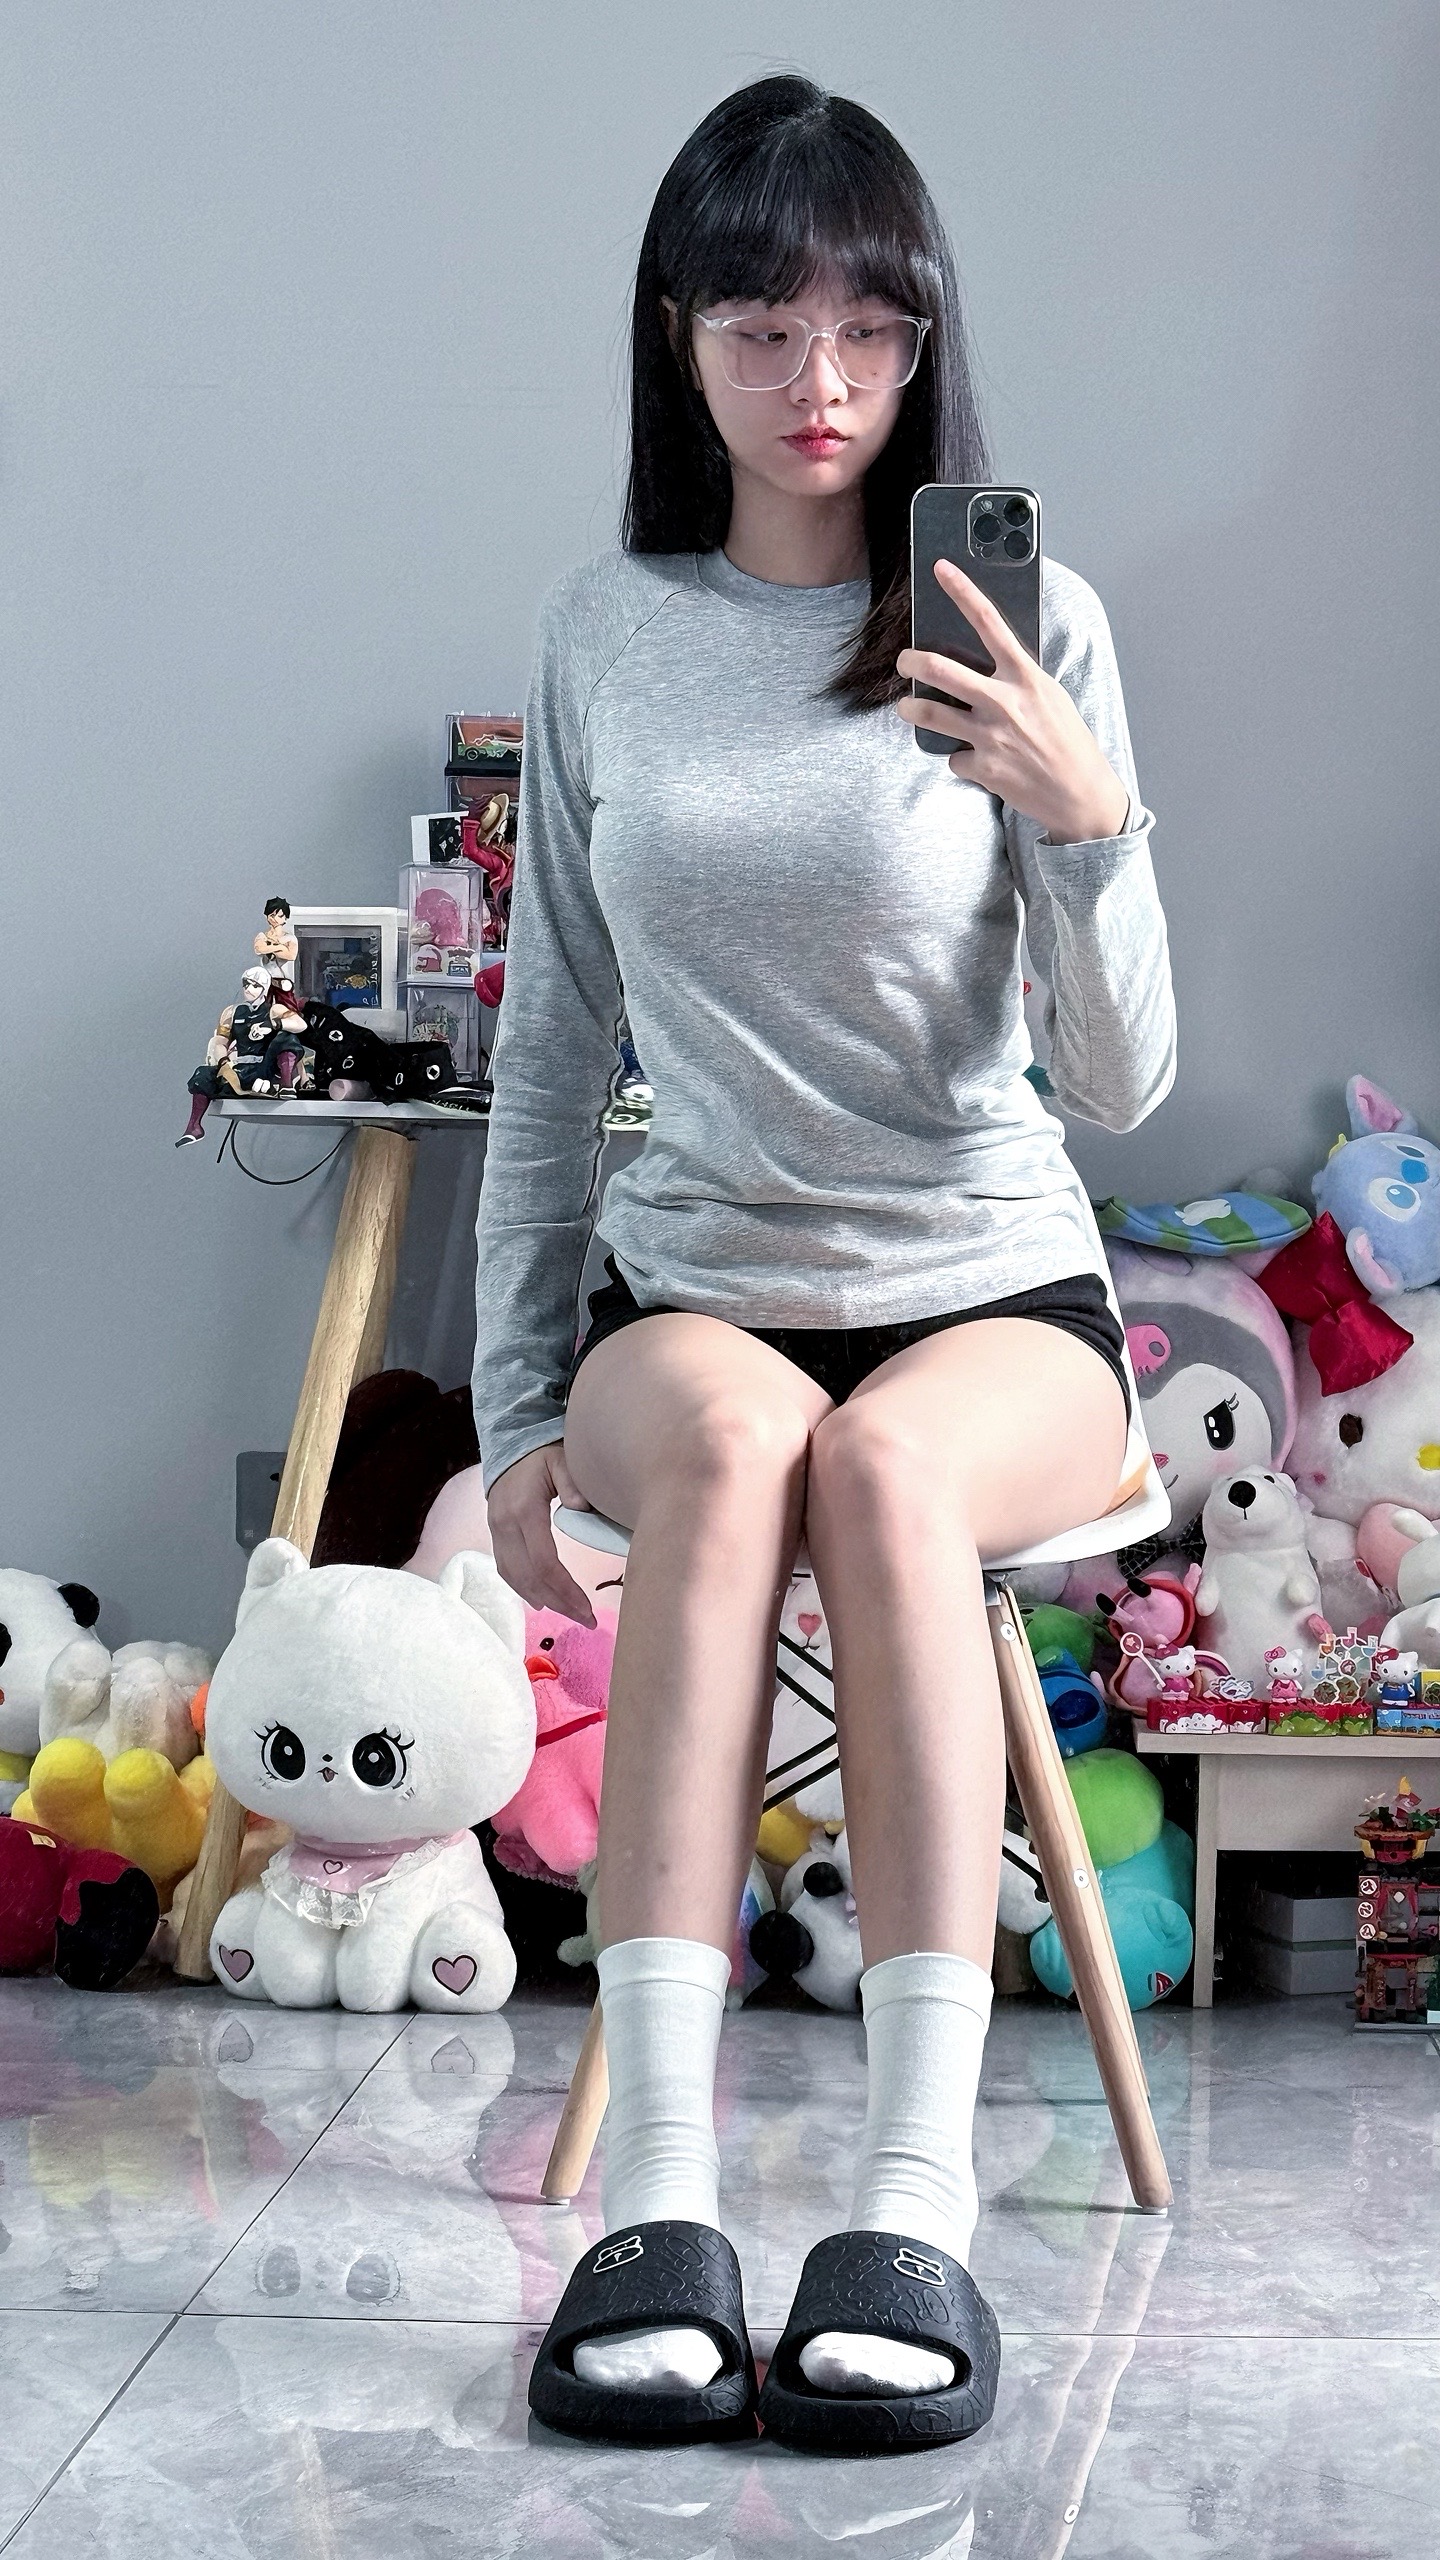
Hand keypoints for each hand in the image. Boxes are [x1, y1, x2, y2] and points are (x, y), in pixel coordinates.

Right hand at [486, 1440, 597, 1626]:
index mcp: (524, 1511)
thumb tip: (581, 1508)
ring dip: (542, 1600)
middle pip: (529, 1578)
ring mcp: (496, 1532)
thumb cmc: (542, 1455)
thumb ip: (572, 1482)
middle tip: (586, 1619)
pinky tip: (541, 1600)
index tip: (587, 1608)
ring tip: (570, 1613)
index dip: (565, 1590)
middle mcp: (505, 1526)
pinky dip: (523, 1589)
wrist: (510, 1446)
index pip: (543, 1562)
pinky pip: (506, 1570)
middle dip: (559, 1603)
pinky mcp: (495, 1535)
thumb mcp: (561, 1460)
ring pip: (515, 1578)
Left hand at [895, 559, 1129, 843]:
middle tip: (904, 661)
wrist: (1080, 793)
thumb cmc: (1067, 740)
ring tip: (908, 707)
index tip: (941, 569)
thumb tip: (984, 663)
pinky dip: (961, 759)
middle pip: (940, 669)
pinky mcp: (983, 768)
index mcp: (1025, 676)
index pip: (989, 621)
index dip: (962, 590)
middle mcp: (1004, 702)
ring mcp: (990, 736)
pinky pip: (954, 757)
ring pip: (930, 715)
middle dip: (911, 662)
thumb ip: (1016, 678)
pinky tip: (979, 761)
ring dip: (911, 709)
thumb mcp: (1050, 696)